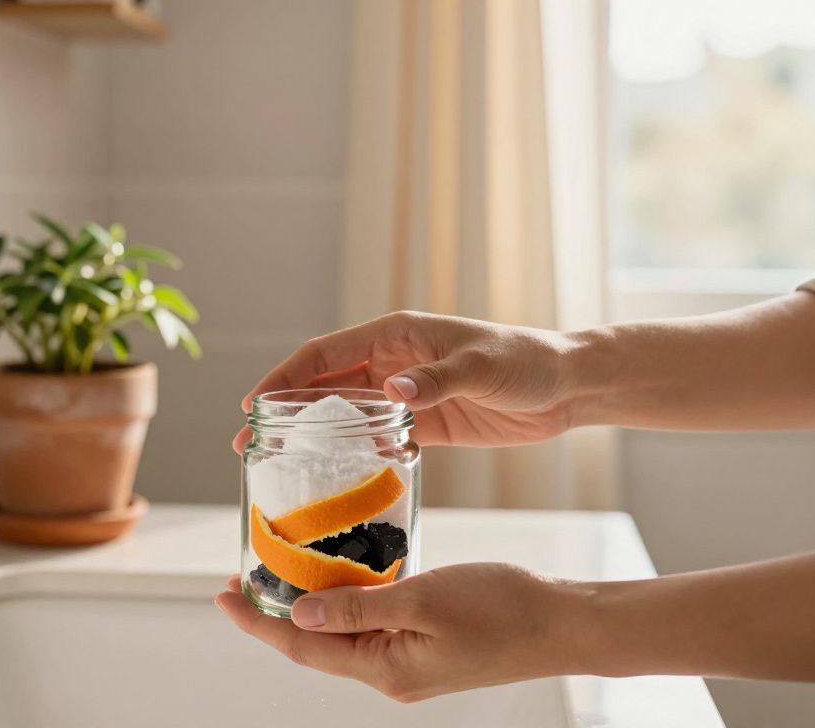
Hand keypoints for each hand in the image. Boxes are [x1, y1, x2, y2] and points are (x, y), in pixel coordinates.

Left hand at [214, 564, 589, 701]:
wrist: (564, 623)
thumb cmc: (503, 610)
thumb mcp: (423, 599)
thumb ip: (358, 606)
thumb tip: (300, 612)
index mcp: (385, 668)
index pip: (302, 646)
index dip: (257, 621)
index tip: (223, 595)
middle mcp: (390, 673)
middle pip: (316, 644)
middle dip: (276, 612)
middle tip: (244, 575)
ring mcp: (409, 662)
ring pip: (343, 633)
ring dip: (312, 605)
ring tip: (282, 571)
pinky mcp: (426, 646)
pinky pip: (372, 625)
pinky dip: (349, 601)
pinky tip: (341, 576)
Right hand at [233, 311, 577, 452]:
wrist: (567, 386)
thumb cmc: (526, 362)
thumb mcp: (482, 368)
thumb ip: (437, 379)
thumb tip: (393, 390)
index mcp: (396, 335)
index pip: (325, 353)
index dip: (285, 377)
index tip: (252, 404)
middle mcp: (392, 361)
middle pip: (324, 385)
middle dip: (283, 411)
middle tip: (247, 444)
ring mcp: (405, 393)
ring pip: (344, 414)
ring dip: (310, 436)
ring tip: (275, 465)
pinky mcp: (424, 424)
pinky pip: (376, 438)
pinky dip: (351, 454)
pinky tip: (331, 479)